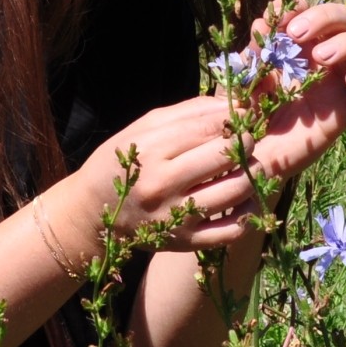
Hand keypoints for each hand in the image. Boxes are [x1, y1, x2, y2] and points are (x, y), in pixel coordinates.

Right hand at [67, 95, 257, 254]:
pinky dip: (248, 212)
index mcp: (152, 150)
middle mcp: (164, 184)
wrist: (92, 211)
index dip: (235, 119)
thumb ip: (190, 112)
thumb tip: (237, 103)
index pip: (209, 128)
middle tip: (246, 141)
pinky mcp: (185, 242)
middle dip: (246, 143)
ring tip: (247, 166)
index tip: (244, 116)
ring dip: (253, 173)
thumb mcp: (145, 126)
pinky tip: (245, 199)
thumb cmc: (123, 161)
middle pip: (227, 157)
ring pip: (237, 190)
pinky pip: (232, 229)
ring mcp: (176, 217)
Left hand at [249, 0, 345, 182]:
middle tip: (297, 35)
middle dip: (325, 17)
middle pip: (344, 19)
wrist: (248, 160)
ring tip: (320, 58)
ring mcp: (337, 83)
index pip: (311, 11)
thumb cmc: (242, 118)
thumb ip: (253, 51)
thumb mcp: (241, 80)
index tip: (283, 17)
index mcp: (295, 47)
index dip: (301, 7)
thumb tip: (263, 22)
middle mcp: (320, 60)